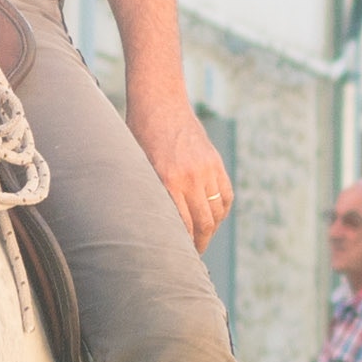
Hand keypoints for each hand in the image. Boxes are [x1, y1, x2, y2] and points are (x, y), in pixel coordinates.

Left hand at [130, 69, 233, 243]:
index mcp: (167, 180)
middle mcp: (190, 177)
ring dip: (211, 229)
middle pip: (203, 223)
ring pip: (217, 211)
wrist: (159, 104)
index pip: (182, 225)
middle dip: (199, 243)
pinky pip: (225, 195)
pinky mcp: (216, 163)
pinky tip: (213, 220)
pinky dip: (221, 211)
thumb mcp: (137, 166)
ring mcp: (207, 169)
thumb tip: (153, 223)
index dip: (182, 245)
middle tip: (191, 256)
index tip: (178, 257)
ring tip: (201, 239)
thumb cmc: (138, 136)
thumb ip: (149, 192)